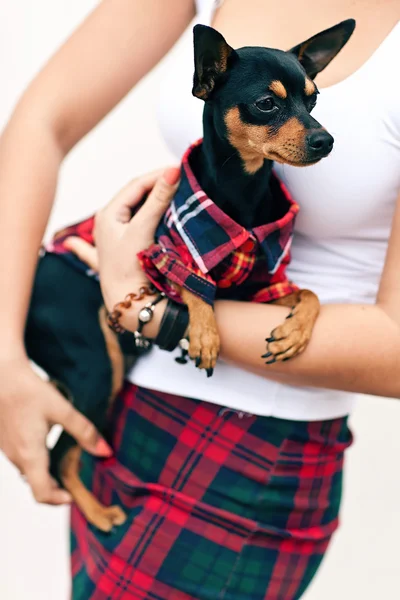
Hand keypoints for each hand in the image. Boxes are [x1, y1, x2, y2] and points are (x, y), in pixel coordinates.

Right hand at [0, 356, 112, 504]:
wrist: (1, 374)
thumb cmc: (29, 390)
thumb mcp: (62, 409)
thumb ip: (84, 431)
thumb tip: (105, 451)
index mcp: (30, 454)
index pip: (42, 493)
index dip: (59, 500)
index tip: (74, 494)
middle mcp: (15, 456)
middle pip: (35, 484)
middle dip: (56, 486)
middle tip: (75, 475)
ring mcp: (6, 450)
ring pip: (28, 471)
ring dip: (45, 472)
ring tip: (65, 459)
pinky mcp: (3, 440)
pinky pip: (21, 458)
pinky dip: (36, 459)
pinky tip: (47, 442)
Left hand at [64, 166, 179, 310]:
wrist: (128, 303)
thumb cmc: (131, 265)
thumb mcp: (143, 229)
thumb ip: (157, 200)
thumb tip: (172, 171)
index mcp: (108, 214)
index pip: (136, 186)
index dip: (158, 176)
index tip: (180, 169)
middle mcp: (106, 225)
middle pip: (134, 198)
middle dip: (154, 188)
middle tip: (180, 181)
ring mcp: (109, 241)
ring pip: (129, 214)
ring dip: (146, 204)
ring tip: (168, 196)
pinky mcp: (114, 258)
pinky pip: (100, 247)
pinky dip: (91, 244)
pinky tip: (70, 245)